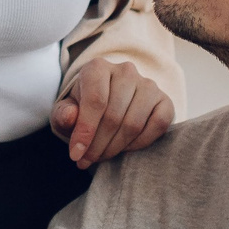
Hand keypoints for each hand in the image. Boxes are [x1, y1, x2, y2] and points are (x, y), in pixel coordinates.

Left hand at [52, 58, 173, 167]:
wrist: (108, 103)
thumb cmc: (83, 108)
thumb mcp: (66, 111)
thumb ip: (63, 114)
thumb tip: (71, 117)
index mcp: (98, 68)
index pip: (96, 100)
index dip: (86, 131)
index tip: (75, 155)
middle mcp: (126, 71)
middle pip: (114, 116)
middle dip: (98, 145)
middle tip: (87, 160)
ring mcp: (148, 85)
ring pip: (134, 123)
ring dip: (116, 147)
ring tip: (102, 156)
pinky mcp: (165, 100)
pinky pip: (158, 125)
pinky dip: (140, 143)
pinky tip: (124, 149)